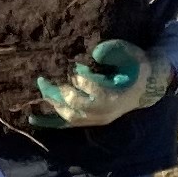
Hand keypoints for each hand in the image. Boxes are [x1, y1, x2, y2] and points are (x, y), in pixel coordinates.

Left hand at [26, 36, 177, 128]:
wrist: (145, 87)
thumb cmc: (136, 67)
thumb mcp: (130, 54)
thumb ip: (115, 51)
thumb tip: (94, 52)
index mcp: (115, 97)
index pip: (92, 90)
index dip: (80, 78)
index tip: (75, 66)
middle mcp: (104, 113)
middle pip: (76, 106)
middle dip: (58, 91)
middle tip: (44, 78)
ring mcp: (96, 119)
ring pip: (69, 117)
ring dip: (52, 103)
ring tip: (42, 86)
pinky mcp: (90, 121)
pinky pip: (67, 125)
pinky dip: (49, 122)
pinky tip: (32, 120)